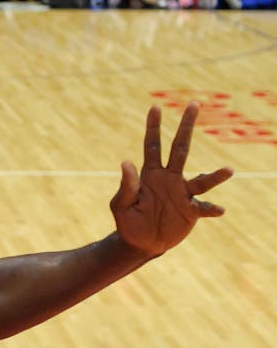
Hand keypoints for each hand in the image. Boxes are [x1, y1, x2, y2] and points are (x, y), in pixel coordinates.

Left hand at [111, 102, 231, 256]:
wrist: (139, 243)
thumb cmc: (128, 221)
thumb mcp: (120, 205)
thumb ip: (126, 186)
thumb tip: (126, 162)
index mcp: (150, 174)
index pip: (152, 146)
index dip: (153, 127)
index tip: (155, 107)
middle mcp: (169, 178)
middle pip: (180, 148)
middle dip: (186, 126)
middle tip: (194, 104)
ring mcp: (182, 194)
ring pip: (201, 180)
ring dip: (215, 176)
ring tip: (228, 170)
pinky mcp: (190, 211)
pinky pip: (204, 207)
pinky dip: (211, 208)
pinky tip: (219, 210)